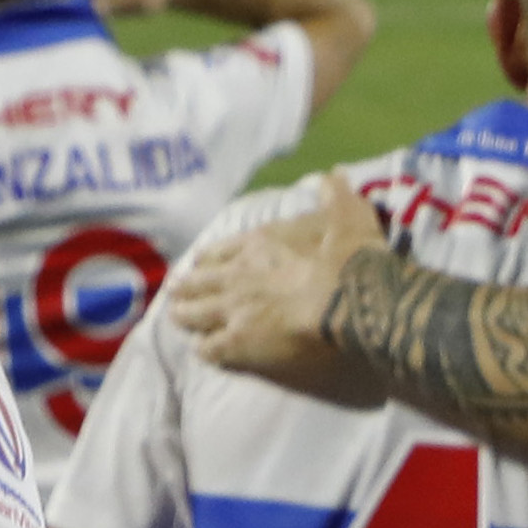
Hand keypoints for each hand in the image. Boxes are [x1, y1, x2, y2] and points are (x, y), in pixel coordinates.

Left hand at [167, 186, 386, 398]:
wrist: (350, 300)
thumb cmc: (349, 259)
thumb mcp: (348, 216)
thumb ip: (337, 198)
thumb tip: (333, 175)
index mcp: (259, 245)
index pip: (220, 250)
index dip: (207, 258)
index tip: (199, 262)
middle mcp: (238, 275)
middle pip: (198, 282)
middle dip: (186, 287)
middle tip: (177, 292)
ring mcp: (233, 310)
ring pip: (193, 314)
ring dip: (184, 316)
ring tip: (178, 318)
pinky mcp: (237, 344)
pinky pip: (209, 349)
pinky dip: (204, 350)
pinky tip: (204, 352)